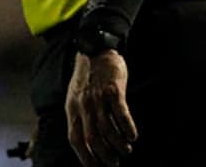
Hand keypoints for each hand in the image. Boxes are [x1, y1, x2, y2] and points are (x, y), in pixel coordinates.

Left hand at [66, 51, 136, 165]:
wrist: (95, 49)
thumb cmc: (88, 78)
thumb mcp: (76, 97)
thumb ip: (80, 116)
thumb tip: (88, 142)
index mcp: (72, 108)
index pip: (75, 139)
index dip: (84, 156)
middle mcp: (83, 105)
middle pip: (92, 138)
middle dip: (103, 155)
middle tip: (114, 163)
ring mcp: (97, 97)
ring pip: (108, 129)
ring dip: (118, 144)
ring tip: (126, 150)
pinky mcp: (112, 90)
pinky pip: (121, 114)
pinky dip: (127, 128)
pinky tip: (133, 136)